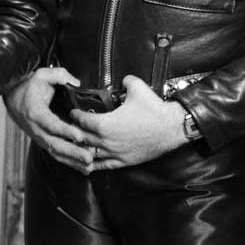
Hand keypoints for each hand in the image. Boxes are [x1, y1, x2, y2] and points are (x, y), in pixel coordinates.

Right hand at [4, 65, 94, 172]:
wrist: (11, 96)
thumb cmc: (28, 86)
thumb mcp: (42, 75)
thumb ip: (60, 75)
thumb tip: (76, 82)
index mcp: (35, 111)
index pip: (51, 124)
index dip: (65, 131)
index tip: (80, 136)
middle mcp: (35, 127)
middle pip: (53, 143)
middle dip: (72, 152)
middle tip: (88, 157)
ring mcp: (37, 135)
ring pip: (54, 151)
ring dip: (71, 160)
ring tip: (88, 165)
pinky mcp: (41, 139)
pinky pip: (54, 152)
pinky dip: (67, 161)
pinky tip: (81, 167)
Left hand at [73, 74, 189, 168]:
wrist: (173, 127)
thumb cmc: (155, 109)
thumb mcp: (138, 88)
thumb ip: (126, 81)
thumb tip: (123, 79)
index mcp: (105, 124)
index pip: (82, 121)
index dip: (75, 115)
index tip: (73, 112)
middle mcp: (106, 141)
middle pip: (81, 138)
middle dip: (74, 131)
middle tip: (70, 126)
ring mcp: (114, 153)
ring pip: (89, 153)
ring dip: (80, 148)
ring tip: (75, 144)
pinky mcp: (123, 161)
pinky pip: (102, 165)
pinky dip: (92, 164)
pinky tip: (85, 164)